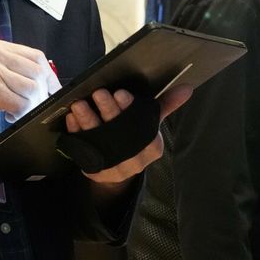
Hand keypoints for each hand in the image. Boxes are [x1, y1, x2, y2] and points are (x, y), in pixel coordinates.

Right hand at [0, 40, 61, 138]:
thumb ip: (10, 68)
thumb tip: (41, 79)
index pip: (36, 56)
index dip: (48, 75)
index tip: (51, 89)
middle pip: (37, 71)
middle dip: (42, 92)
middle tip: (34, 105)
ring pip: (32, 88)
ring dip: (30, 104)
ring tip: (16, 110)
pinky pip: (21, 104)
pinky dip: (20, 113)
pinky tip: (9, 116)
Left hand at [64, 85, 192, 187]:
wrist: (118, 171)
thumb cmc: (135, 140)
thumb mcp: (150, 123)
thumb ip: (166, 104)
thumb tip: (188, 88)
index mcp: (152, 147)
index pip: (141, 125)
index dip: (130, 109)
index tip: (120, 93)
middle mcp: (134, 160)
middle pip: (119, 132)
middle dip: (108, 111)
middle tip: (98, 93)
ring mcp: (113, 167)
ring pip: (99, 141)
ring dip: (88, 121)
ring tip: (79, 104)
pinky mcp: (94, 170)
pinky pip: (83, 151)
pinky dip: (76, 134)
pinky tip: (72, 120)